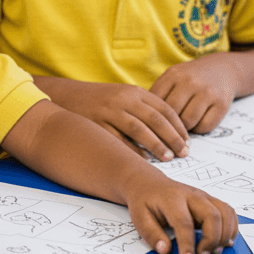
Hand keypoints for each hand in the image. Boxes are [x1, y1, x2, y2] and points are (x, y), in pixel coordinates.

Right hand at [45, 80, 190, 160]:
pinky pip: (119, 140)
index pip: (164, 108)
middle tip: (184, 152)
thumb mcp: (123, 96)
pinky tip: (143, 161)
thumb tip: (169, 129)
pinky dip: (133, 151)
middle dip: (173, 137)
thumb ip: (143, 108)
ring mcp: (110, 111)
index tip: (187, 141)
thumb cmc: (100, 100)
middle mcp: (124, 99)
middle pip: (156, 119)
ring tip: (168, 158)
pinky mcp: (97, 123)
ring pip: (140, 130)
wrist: (66, 96)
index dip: (178, 126)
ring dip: (156, 145)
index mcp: (135, 92)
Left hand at [122, 167, 237, 253]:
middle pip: (212, 215)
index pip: (184, 222)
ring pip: (225, 212)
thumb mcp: (139, 218)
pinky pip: (229, 211)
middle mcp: (192, 195)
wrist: (149, 183)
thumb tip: (166, 251)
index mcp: (172, 199)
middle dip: (212, 239)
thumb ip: (152, 235)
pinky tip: (224, 241)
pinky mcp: (210, 200)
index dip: (188, 244)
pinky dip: (232, 227)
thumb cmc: (145, 201)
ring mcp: (204, 196)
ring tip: (214, 250)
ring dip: (225, 234)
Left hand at [150, 55, 238, 133]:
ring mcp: (207, 92)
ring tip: (183, 126)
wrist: (223, 69)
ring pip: (188, 122)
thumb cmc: (191, 78)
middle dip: (168, 125)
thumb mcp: (173, 77)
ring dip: (184, 129)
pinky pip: (205, 126)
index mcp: (174, 74)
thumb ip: (158, 93)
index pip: (156, 102)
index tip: (152, 125)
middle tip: (168, 130)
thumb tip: (141, 119)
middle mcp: (190, 81)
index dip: (153, 116)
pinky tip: (198, 122)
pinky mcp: (222, 103)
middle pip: (172, 114)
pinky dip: (199, 129)